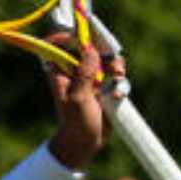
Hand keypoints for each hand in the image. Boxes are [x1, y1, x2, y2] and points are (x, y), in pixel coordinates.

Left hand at [45, 42, 115, 168]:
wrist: (86, 142)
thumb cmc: (75, 123)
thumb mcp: (78, 98)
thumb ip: (83, 73)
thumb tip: (89, 49)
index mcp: (61, 73)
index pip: (60, 46)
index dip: (69, 37)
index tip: (84, 38)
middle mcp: (76, 72)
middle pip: (91, 48)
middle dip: (103, 53)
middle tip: (110, 62)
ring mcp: (91, 78)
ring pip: (107, 60)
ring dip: (115, 68)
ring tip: (115, 80)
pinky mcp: (105, 86)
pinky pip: (117, 75)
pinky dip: (120, 83)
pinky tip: (115, 96)